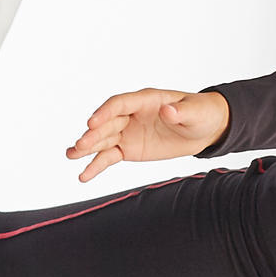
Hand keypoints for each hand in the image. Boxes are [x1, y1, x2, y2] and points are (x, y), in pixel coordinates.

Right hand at [66, 89, 230, 181]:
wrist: (204, 129)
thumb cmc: (200, 113)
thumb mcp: (195, 112)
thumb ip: (180, 111)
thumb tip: (168, 110)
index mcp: (144, 100)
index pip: (119, 104)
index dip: (105, 113)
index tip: (92, 123)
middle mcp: (131, 115)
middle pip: (107, 123)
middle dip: (93, 134)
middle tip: (80, 145)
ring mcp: (128, 132)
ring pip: (103, 140)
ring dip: (87, 148)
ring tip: (70, 155)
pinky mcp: (129, 149)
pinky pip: (110, 157)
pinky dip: (96, 165)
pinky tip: (83, 176)